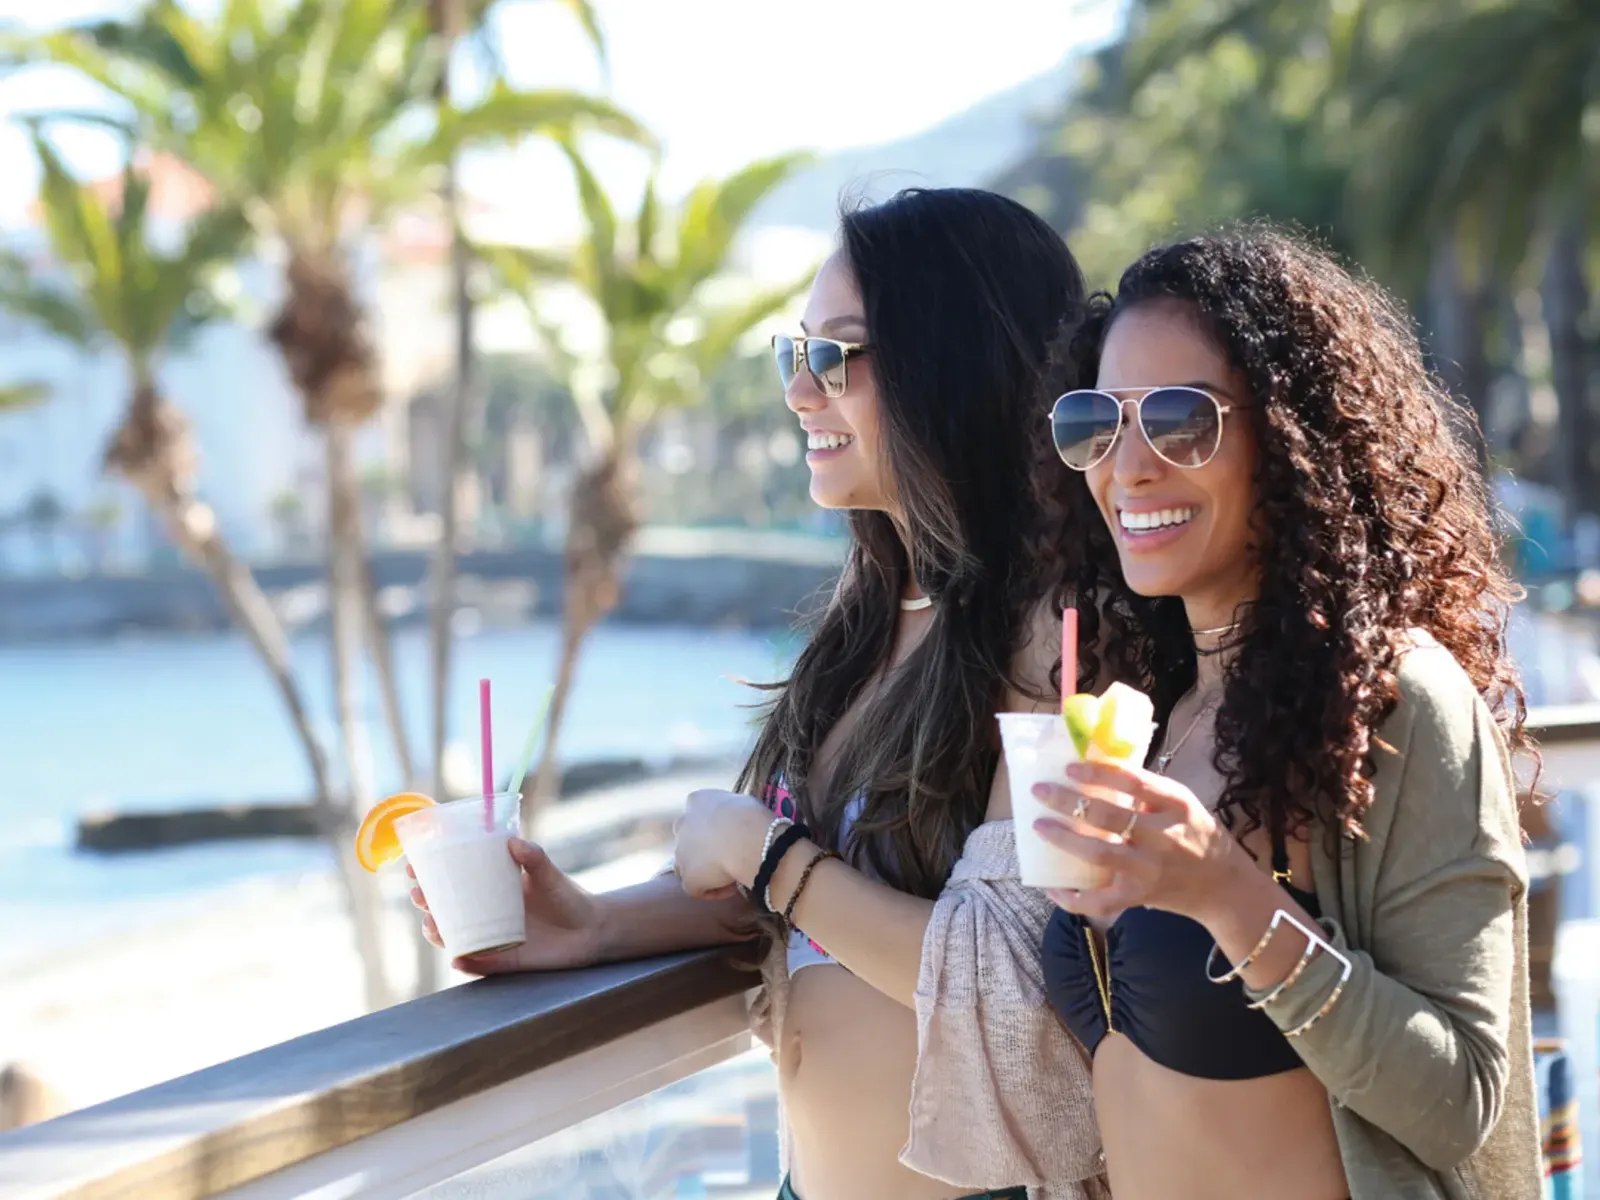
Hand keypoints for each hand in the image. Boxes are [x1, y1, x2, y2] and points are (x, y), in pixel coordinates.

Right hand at [408, 838, 601, 974]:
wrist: (593, 931)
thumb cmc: (569, 898)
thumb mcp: (549, 874)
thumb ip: (534, 857)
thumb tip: (512, 842)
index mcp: (493, 888)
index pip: (455, 880)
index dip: (431, 874)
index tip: (414, 866)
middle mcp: (487, 913)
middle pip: (447, 909)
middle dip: (427, 903)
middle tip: (419, 894)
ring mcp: (493, 937)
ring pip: (456, 937)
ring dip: (438, 933)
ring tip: (431, 924)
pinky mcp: (505, 960)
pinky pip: (479, 964)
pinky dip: (466, 962)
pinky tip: (457, 957)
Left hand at [673, 787, 772, 899]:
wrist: (748, 839)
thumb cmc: (752, 816)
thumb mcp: (741, 801)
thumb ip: (729, 810)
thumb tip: (735, 821)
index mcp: (697, 801)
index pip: (697, 815)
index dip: (712, 828)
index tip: (730, 836)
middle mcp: (682, 824)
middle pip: (688, 840)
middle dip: (703, 849)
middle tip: (726, 855)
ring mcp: (681, 853)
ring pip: (688, 865)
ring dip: (705, 870)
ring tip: (730, 873)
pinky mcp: (688, 878)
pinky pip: (698, 889)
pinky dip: (714, 890)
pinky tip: (732, 887)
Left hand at [1031, 760, 1249, 922]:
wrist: (1224, 888)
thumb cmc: (1198, 836)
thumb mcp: (1182, 804)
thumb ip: (1148, 791)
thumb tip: (1099, 772)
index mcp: (1176, 805)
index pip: (1134, 782)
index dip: (1098, 772)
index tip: (1070, 766)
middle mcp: (1163, 836)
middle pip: (1108, 816)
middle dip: (1068, 801)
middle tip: (1040, 791)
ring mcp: (1149, 869)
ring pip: (1099, 854)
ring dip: (1064, 839)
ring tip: (1039, 826)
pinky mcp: (1139, 897)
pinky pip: (1100, 901)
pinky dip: (1073, 898)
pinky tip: (1052, 887)